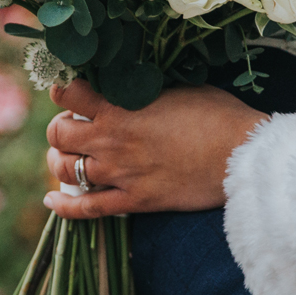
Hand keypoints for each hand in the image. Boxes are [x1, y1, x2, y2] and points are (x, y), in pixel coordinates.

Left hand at [43, 80, 269, 218]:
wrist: (243, 157)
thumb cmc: (219, 115)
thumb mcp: (179, 89)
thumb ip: (146, 90)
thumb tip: (132, 84)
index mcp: (121, 108)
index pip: (68, 94)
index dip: (63, 90)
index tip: (68, 91)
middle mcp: (112, 141)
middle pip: (58, 134)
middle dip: (60, 128)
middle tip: (73, 125)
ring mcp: (120, 174)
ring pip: (65, 170)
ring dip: (60, 161)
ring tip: (67, 156)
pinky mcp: (134, 201)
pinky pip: (86, 209)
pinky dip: (63, 207)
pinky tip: (52, 201)